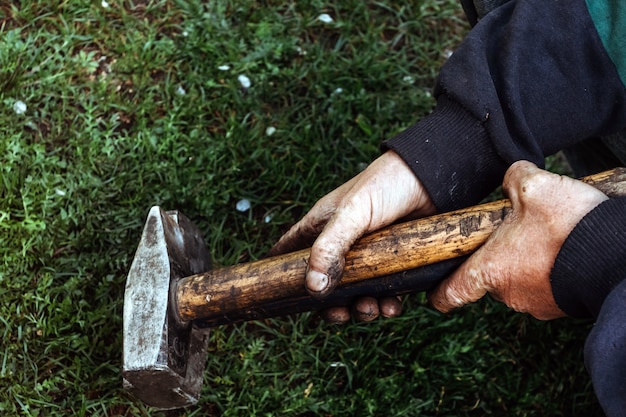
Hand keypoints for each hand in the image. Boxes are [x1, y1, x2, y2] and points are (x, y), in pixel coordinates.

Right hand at [269, 150, 435, 322]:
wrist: (435, 177)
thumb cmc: (387, 184)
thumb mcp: (353, 213)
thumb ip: (330, 247)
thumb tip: (312, 287)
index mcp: (322, 227)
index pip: (289, 251)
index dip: (279, 273)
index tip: (276, 296)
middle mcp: (342, 244)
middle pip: (323, 284)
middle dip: (329, 305)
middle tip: (340, 313)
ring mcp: (369, 256)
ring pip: (354, 293)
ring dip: (359, 309)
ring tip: (371, 308)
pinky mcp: (394, 264)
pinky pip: (384, 293)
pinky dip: (385, 305)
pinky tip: (393, 306)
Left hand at [429, 161, 608, 319]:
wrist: (617, 253)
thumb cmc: (570, 226)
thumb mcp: (535, 187)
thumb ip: (513, 179)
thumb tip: (513, 178)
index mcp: (491, 269)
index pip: (452, 292)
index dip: (440, 293)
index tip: (435, 294)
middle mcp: (509, 294)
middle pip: (490, 275)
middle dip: (500, 254)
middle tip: (517, 230)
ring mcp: (537, 303)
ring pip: (519, 278)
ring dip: (527, 260)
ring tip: (547, 236)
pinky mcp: (561, 305)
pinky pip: (545, 284)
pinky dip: (549, 268)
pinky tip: (563, 247)